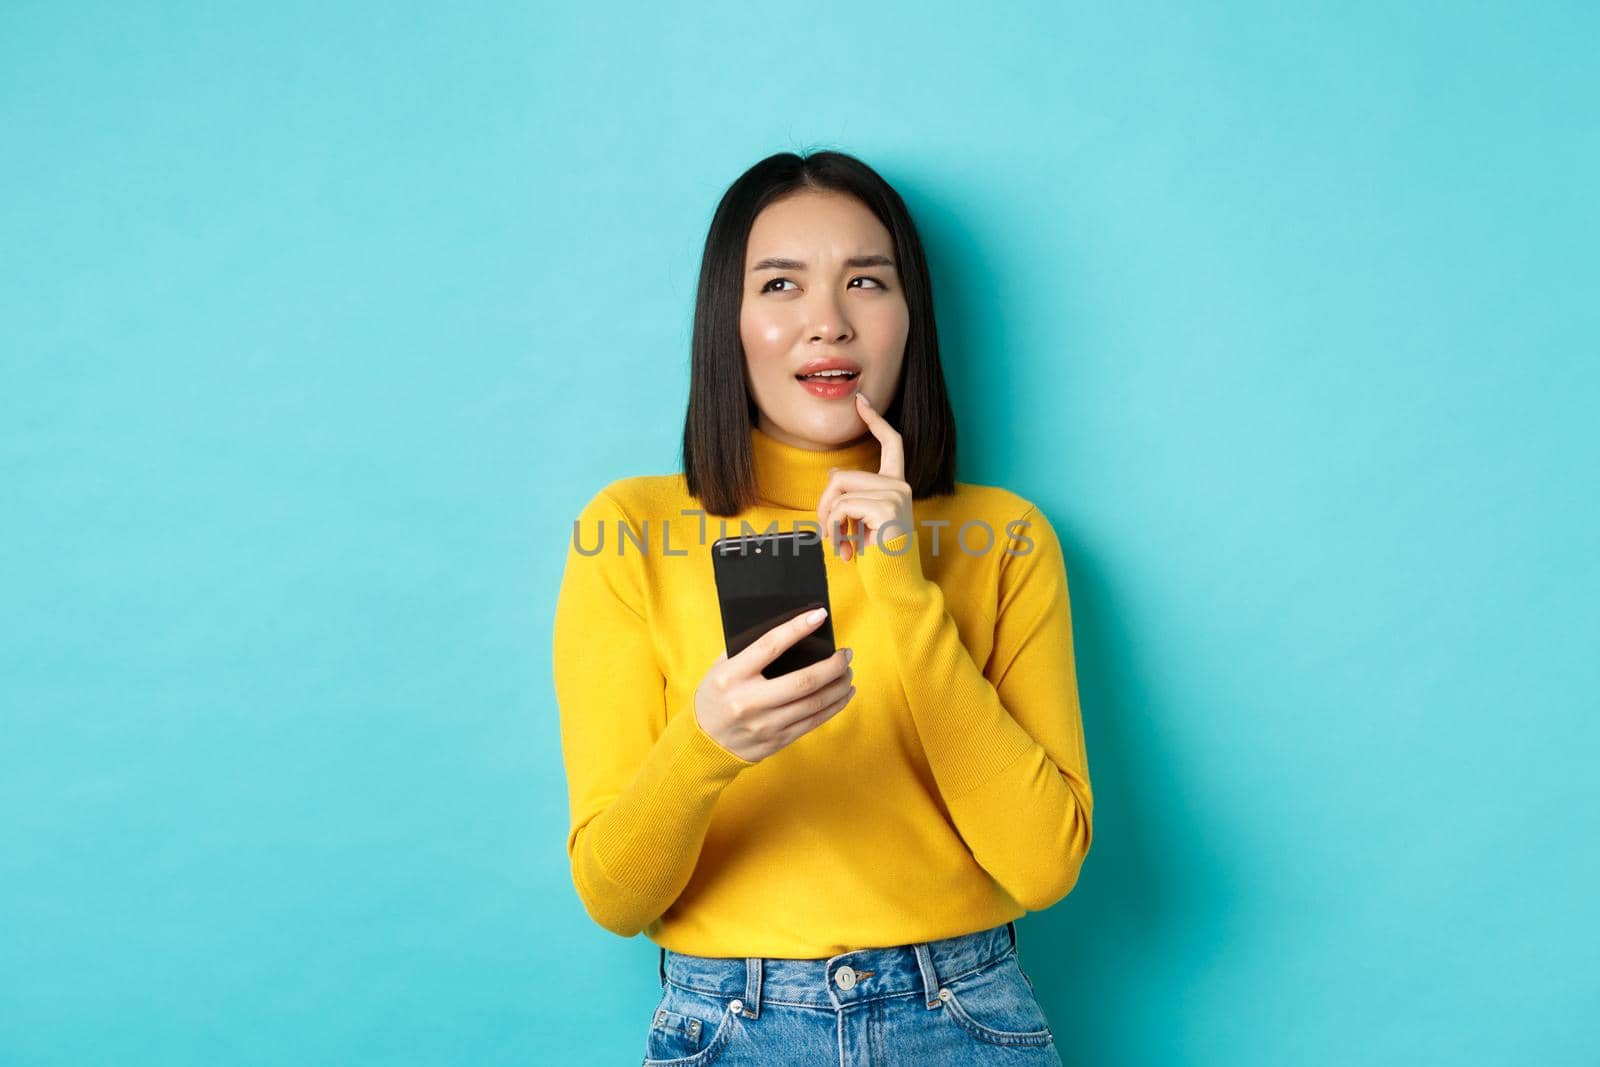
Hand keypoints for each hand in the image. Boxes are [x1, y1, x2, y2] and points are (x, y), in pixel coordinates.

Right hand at [693, 609, 855, 761]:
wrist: (704, 743)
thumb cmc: (716, 696)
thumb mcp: (720, 668)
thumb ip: (747, 649)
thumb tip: (789, 628)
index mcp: (732, 676)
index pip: (770, 646)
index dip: (798, 628)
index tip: (820, 615)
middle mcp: (749, 701)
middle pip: (803, 681)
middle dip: (832, 665)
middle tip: (846, 654)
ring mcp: (765, 724)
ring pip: (814, 703)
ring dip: (839, 685)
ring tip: (848, 671)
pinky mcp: (777, 740)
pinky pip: (813, 722)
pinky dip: (835, 706)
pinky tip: (844, 693)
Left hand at [816, 392, 914, 561]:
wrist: (898, 588)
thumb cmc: (880, 560)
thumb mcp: (863, 523)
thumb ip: (855, 497)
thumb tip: (835, 473)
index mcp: (898, 486)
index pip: (891, 443)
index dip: (875, 420)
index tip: (861, 401)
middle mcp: (901, 485)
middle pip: (842, 476)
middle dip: (824, 506)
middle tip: (826, 534)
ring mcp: (896, 495)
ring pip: (838, 490)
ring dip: (827, 520)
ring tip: (836, 544)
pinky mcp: (886, 508)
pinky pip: (842, 507)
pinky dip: (835, 529)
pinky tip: (845, 550)